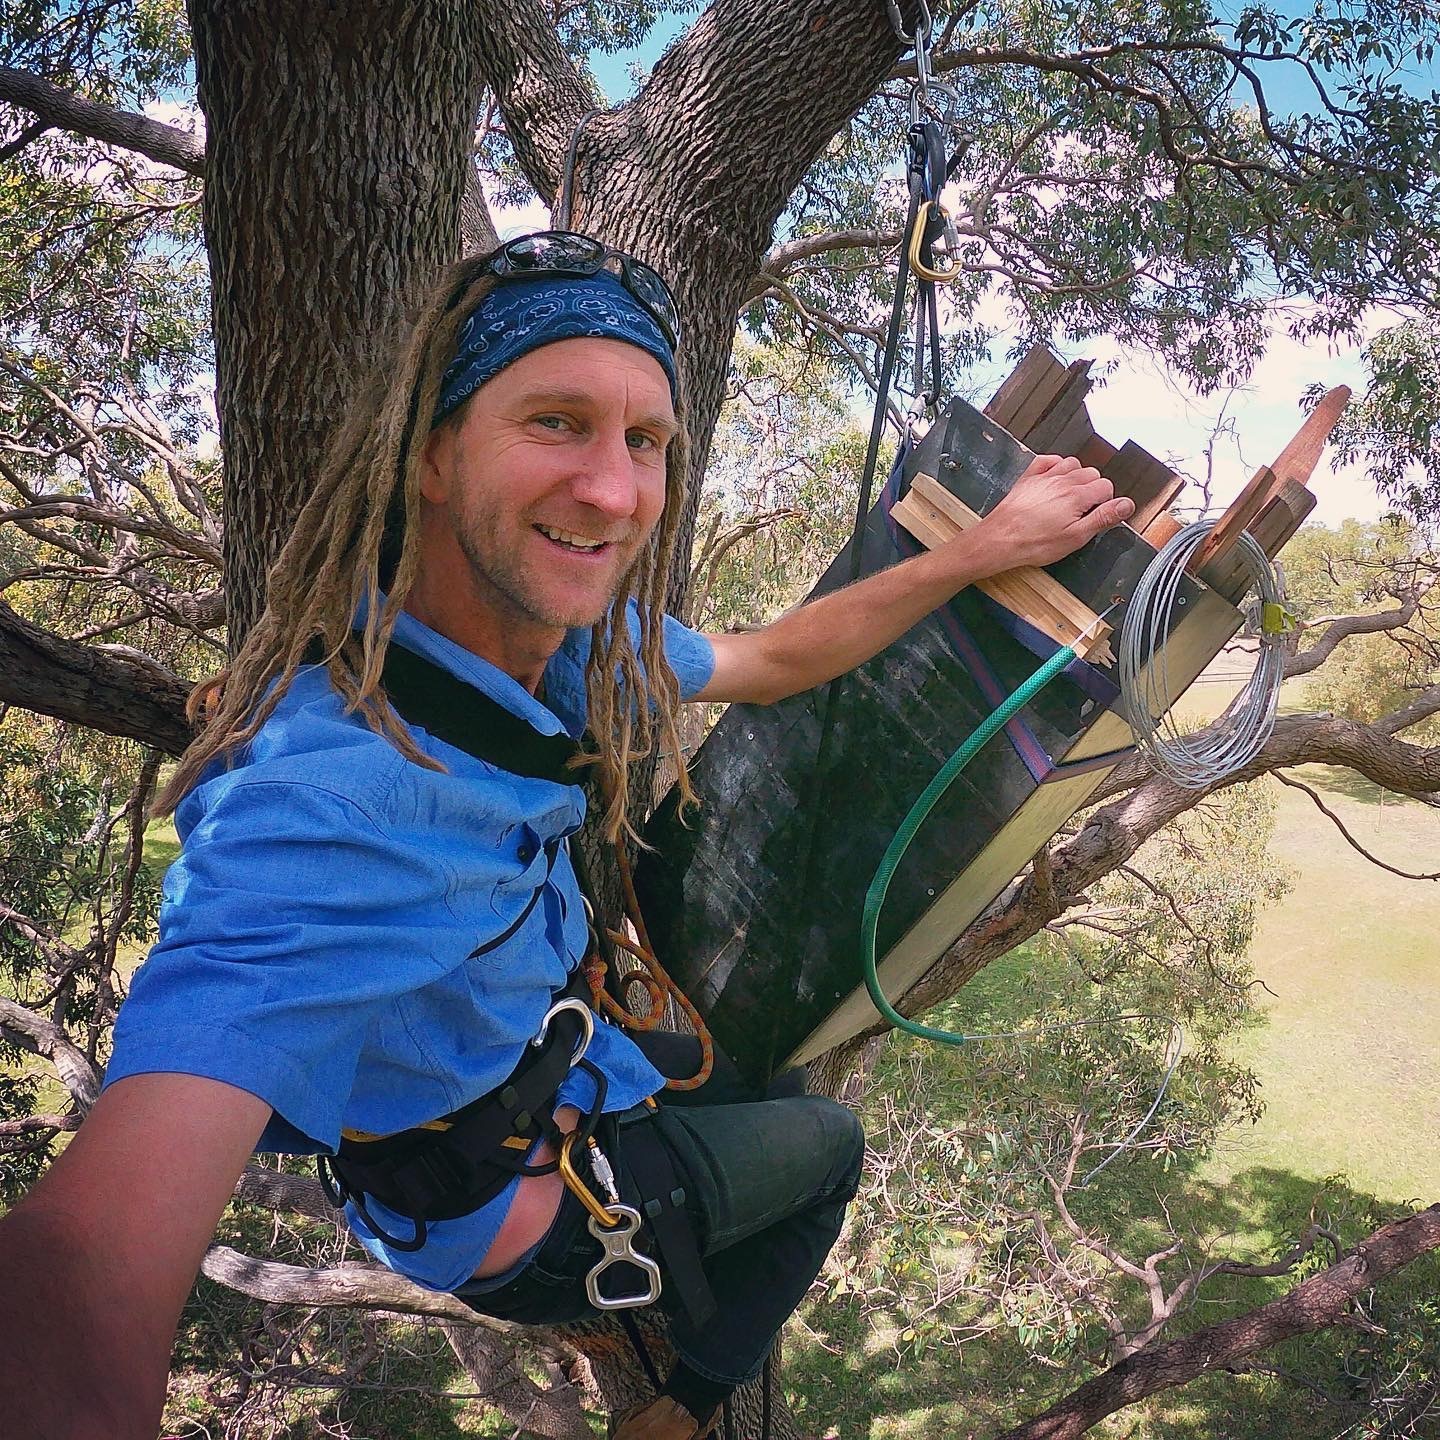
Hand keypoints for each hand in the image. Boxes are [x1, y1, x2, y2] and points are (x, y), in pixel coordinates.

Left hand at [976, 454, 1134, 572]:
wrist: (1000, 540)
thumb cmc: (1034, 543)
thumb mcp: (1076, 537)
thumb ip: (1103, 518)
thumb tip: (1126, 505)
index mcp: (1077, 495)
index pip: (1106, 486)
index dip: (1106, 502)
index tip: (1097, 514)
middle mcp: (1062, 480)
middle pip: (1091, 474)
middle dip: (1093, 490)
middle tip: (1084, 510)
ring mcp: (1044, 477)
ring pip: (1072, 464)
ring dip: (1076, 477)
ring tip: (1071, 498)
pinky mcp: (1028, 478)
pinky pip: (1047, 460)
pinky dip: (1055, 466)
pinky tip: (1055, 479)